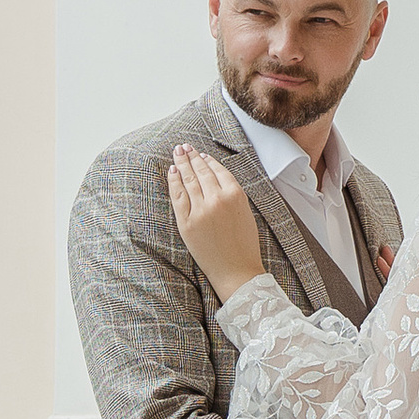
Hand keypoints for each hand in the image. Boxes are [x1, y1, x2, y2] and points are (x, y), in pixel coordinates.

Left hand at [168, 143, 264, 300]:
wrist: (236, 271)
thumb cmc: (244, 245)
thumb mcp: (245, 213)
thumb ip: (232, 194)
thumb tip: (215, 178)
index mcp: (236, 195)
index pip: (218, 170)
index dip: (207, 160)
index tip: (201, 154)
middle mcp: (218, 199)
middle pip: (201, 171)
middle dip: (191, 156)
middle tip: (184, 147)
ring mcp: (200, 210)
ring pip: (189, 180)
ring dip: (182, 163)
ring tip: (177, 153)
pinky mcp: (187, 223)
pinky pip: (178, 196)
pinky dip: (174, 182)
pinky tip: (172, 171)